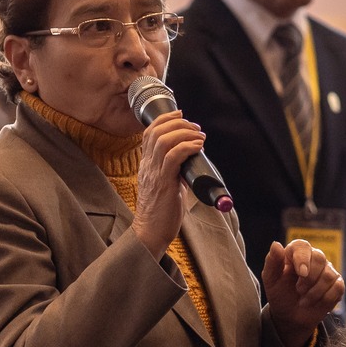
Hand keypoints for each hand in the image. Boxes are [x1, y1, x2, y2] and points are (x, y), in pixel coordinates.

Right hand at [132, 110, 204, 257]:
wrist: (151, 232)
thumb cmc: (161, 211)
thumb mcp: (167, 184)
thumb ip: (175, 170)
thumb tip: (191, 159)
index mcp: (146, 164)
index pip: (149, 132)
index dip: (164, 118)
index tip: (180, 114)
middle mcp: (147, 165)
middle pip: (156, 131)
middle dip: (178, 122)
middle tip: (195, 127)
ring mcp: (154, 173)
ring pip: (163, 140)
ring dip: (184, 132)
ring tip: (199, 136)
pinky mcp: (163, 183)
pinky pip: (173, 157)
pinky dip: (187, 146)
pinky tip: (198, 147)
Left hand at [262, 239, 343, 346]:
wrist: (290, 316)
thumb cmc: (280, 294)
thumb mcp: (271, 280)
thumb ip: (272, 261)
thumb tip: (276, 244)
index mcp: (296, 253)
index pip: (303, 246)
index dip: (303, 258)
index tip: (301, 273)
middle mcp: (314, 259)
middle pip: (319, 258)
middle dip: (308, 279)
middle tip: (298, 290)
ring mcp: (328, 271)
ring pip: (328, 275)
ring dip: (314, 292)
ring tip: (304, 300)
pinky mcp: (337, 284)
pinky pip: (338, 288)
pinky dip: (325, 298)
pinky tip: (316, 302)